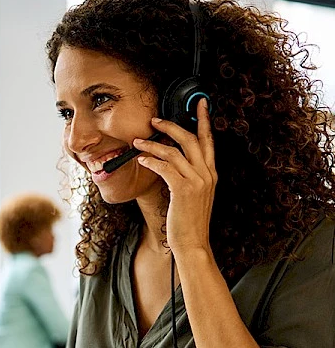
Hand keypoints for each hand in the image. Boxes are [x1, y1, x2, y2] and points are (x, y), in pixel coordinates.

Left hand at [133, 98, 216, 257]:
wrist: (193, 243)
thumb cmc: (188, 221)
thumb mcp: (192, 195)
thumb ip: (187, 176)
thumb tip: (168, 161)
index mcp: (210, 173)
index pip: (208, 140)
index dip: (204, 120)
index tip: (201, 103)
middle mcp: (207, 174)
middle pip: (191, 139)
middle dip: (171, 126)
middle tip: (154, 120)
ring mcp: (197, 182)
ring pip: (174, 152)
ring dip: (153, 144)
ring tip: (137, 142)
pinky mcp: (184, 190)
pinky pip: (165, 168)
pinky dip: (151, 161)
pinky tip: (142, 160)